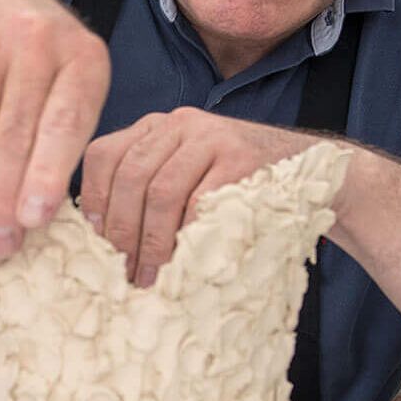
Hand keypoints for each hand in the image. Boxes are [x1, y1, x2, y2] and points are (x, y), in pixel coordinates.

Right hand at [0, 0, 113, 263]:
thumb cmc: (28, 46)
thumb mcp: (65, 68)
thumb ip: (66, 126)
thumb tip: (46, 214)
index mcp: (81, 54)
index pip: (66, 123)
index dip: (48, 175)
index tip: (33, 222)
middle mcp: (34, 43)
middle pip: (15, 139)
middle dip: (3, 202)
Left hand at [80, 109, 319, 286]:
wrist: (306, 168)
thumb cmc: (232, 184)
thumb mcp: (182, 175)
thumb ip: (143, 191)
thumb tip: (99, 238)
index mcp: (153, 127)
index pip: (103, 156)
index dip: (93, 202)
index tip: (95, 244)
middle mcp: (177, 123)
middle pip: (129, 176)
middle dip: (121, 231)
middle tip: (121, 272)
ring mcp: (211, 136)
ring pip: (161, 191)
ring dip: (150, 242)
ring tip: (148, 276)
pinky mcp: (241, 157)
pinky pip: (201, 202)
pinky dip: (186, 236)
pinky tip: (182, 262)